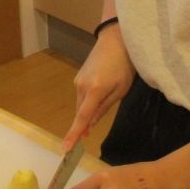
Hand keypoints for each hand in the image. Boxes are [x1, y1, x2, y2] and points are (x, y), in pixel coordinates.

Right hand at [63, 24, 133, 149]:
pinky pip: (82, 96)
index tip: (65, 148)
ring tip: (106, 98)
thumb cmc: (124, 65)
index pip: (81, 118)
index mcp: (94, 91)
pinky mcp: (79, 77)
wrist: (115, 40)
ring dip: (89, 110)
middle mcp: (81, 87)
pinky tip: (101, 92)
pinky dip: (88, 101)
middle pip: (81, 112)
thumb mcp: (121, 89)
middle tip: (92, 132)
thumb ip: (104, 108)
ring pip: (81, 104)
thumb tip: (90, 124)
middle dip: (85, 123)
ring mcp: (78, 81)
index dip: (74, 134)